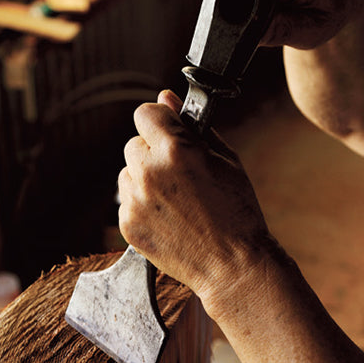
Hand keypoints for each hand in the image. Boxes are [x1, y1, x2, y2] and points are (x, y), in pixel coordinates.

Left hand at [118, 91, 268, 301]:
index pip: (145, 113)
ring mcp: (135, 200)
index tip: (168, 133)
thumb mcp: (225, 160)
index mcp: (175, 148)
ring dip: (144, 181)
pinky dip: (142, 207)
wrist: (232, 265)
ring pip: (127, 174)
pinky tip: (168, 219)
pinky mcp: (128, 225)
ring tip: (176, 202)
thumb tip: (166, 97)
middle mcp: (149, 170)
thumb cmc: (237, 212)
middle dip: (153, 154)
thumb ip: (191, 126)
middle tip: (180, 177)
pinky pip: (127, 203)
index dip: (159, 122)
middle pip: (134, 145)